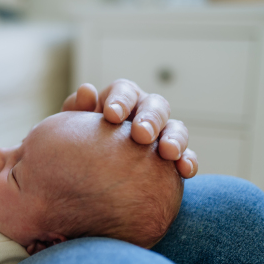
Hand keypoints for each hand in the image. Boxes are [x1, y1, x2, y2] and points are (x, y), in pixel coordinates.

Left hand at [62, 79, 197, 177]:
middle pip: (155, 105)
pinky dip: (188, 161)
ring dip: (175, 138)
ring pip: (176, 127)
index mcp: (120, 99)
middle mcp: (145, 111)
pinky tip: (185, 172)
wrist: (89, 172)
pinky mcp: (174, 156)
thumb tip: (86, 90)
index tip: (111, 116)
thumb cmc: (80, 143)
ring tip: (168, 153)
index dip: (120, 100)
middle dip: (150, 119)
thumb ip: (78, 109)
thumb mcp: (75, 126)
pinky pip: (187, 156)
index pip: (124, 91)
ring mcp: (163, 132)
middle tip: (141, 135)